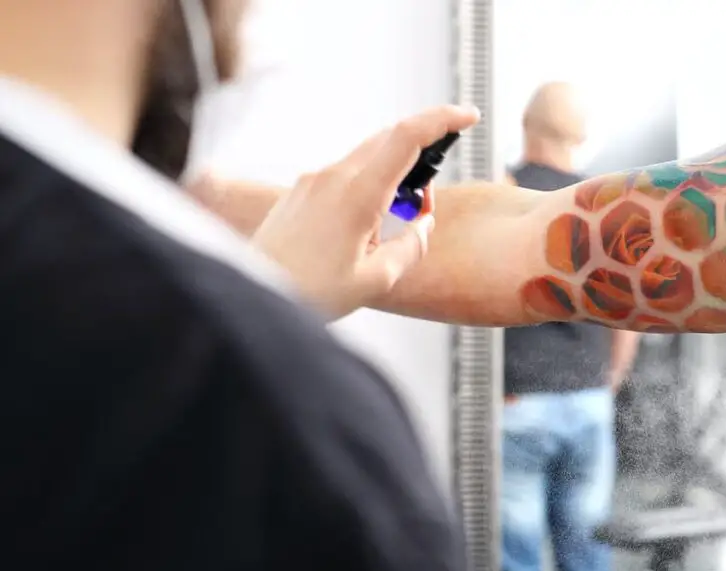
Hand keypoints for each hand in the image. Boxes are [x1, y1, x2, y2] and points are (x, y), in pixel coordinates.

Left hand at [251, 105, 479, 319]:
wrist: (254, 295)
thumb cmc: (306, 291)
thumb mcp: (376, 280)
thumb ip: (411, 248)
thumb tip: (424, 227)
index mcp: (357, 195)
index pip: (407, 137)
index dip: (442, 120)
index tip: (466, 116)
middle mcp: (332, 177)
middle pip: (388, 139)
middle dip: (421, 154)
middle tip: (427, 199)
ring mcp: (312, 181)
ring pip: (367, 156)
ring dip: (393, 174)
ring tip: (395, 221)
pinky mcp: (300, 191)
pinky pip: (345, 173)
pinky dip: (368, 184)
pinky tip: (367, 225)